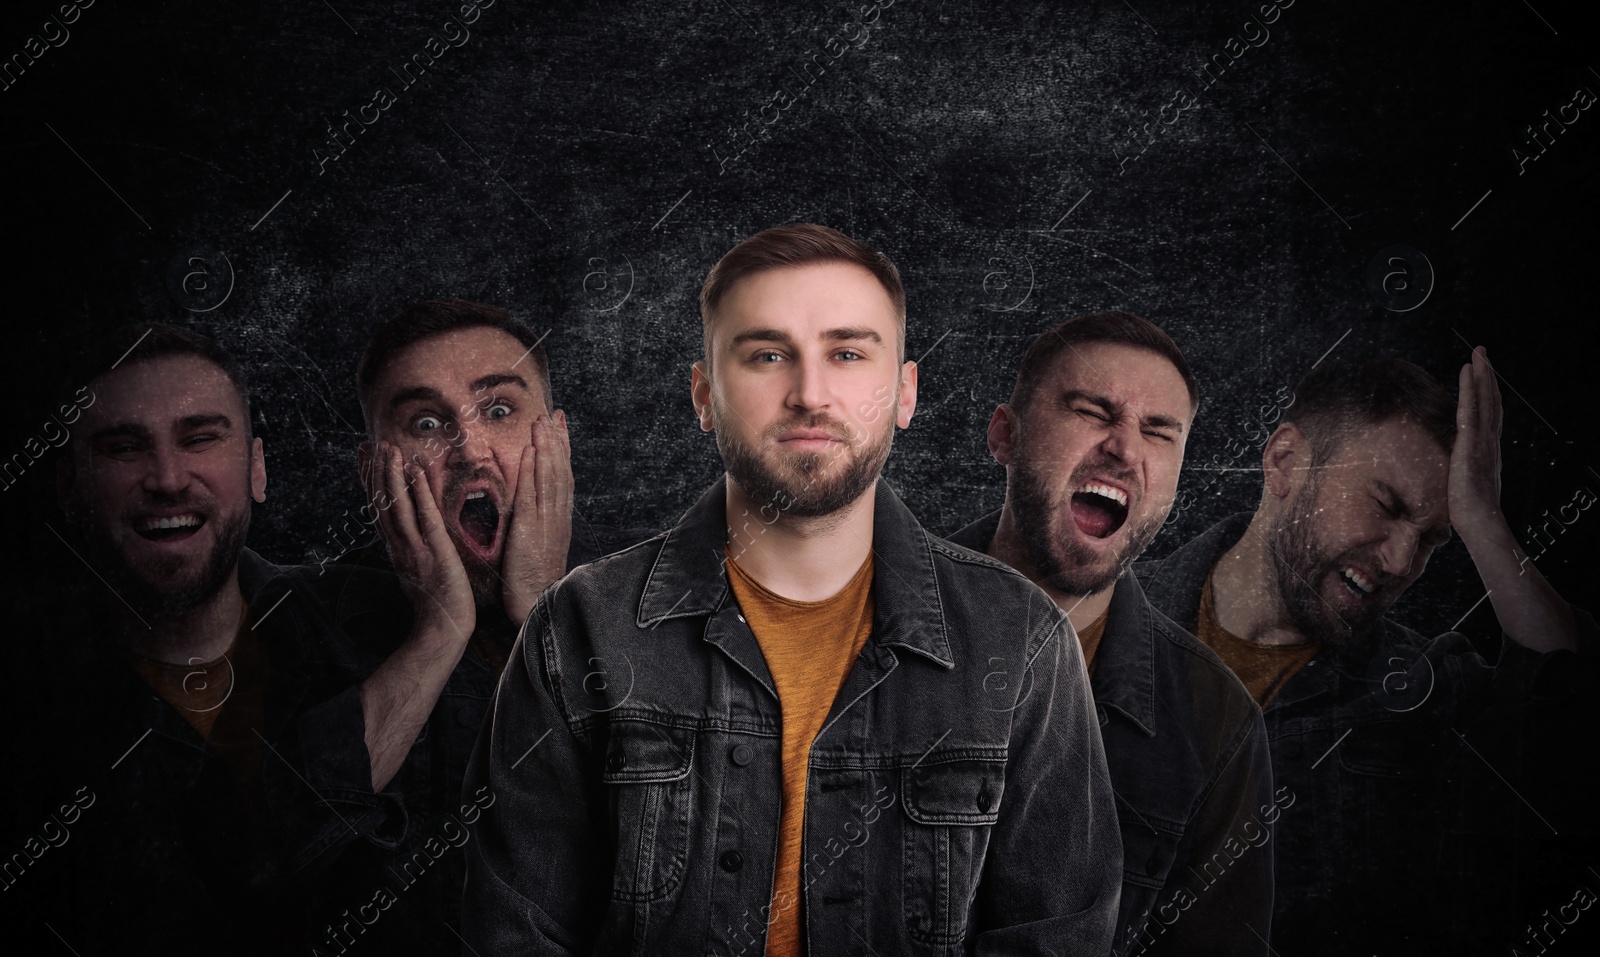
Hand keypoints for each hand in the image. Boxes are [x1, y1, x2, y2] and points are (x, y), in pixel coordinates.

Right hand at [367, 441, 475, 641]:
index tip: (363, 458)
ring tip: (389, 448)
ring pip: (397, 506)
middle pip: (382, 503)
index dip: (369, 482)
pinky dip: (419, 492)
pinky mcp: (434, 551)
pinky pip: (425, 517)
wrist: (443, 630)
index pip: (379, 509)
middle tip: (373, 444)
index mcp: (396, 550)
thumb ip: (412, 551)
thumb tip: (409, 535)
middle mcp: (400, 546)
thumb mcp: (418, 572)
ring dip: (392, 475)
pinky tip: (416, 471)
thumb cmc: (437, 605)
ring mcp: (415, 548)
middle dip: (376, 472)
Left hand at [500, 411, 573, 625]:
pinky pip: (532, 496)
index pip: (564, 476)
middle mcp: (557, 516)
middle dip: (557, 440)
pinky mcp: (530, 530)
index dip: (563, 448)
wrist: (538, 605)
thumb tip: (534, 502)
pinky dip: (533, 472)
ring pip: (550, 478)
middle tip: (552, 413)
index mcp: (559, 519)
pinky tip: (531, 452)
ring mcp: (546, 522)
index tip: (561, 424)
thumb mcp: (540, 546)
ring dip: (546, 447)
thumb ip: (539, 522)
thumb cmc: (535, 581)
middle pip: (560, 471)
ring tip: (542, 422)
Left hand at [1448, 346, 1505, 542]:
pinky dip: (1469, 388)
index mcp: (1488, 449)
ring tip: (1478, 354)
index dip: (1488, 393)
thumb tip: (1454, 472)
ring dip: (1481, 374)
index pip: (1490, 414)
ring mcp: (1483, 440)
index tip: (1484, 376)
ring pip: (1484, 400)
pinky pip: (1470, 409)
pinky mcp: (1472, 443)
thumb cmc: (1471, 510)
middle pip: (1491, 400)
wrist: (1479, 521)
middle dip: (1487, 375)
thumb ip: (1464, 472)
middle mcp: (1490, 441)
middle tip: (1482, 353)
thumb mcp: (1467, 484)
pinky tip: (1467, 371)